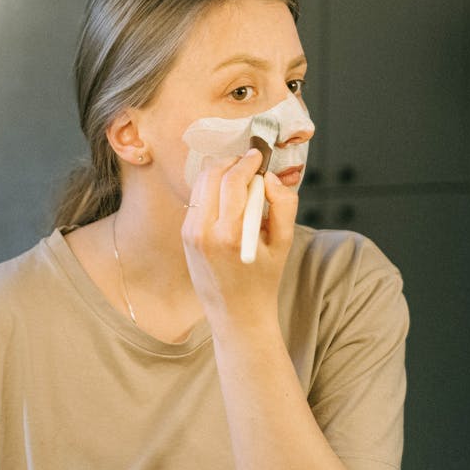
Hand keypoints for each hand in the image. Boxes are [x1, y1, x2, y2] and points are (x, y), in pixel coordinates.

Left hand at [181, 149, 297, 330]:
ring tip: (240, 176)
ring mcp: (190, 233)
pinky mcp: (185, 235)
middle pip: (211, 175)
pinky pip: (197, 199)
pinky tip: (228, 196)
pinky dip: (212, 189)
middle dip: (231, 162)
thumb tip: (270, 178)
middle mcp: (204, 232)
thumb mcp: (284, 243)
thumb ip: (284, 205)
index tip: (259, 155)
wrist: (236, 313)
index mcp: (229, 235)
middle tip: (249, 162)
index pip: (233, 181)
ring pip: (200, 183)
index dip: (247, 162)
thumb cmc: (264, 279)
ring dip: (220, 172)